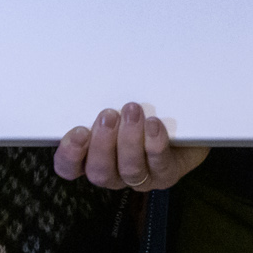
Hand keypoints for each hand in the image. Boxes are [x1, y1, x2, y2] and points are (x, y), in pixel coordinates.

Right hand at [52, 103, 209, 191]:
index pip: (69, 167)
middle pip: (99, 172)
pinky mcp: (166, 176)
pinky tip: (153, 124)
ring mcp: (141, 178)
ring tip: (133, 112)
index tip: (77, 131)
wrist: (184, 120)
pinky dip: (154, 144)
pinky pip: (159, 166)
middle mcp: (114, 172)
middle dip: (102, 143)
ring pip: (129, 171)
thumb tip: (92, 74)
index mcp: (93, 158)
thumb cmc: (141, 107)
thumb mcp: (116, 100)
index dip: (69, 155)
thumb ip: (102, 97)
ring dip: (130, 140)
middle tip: (109, 115)